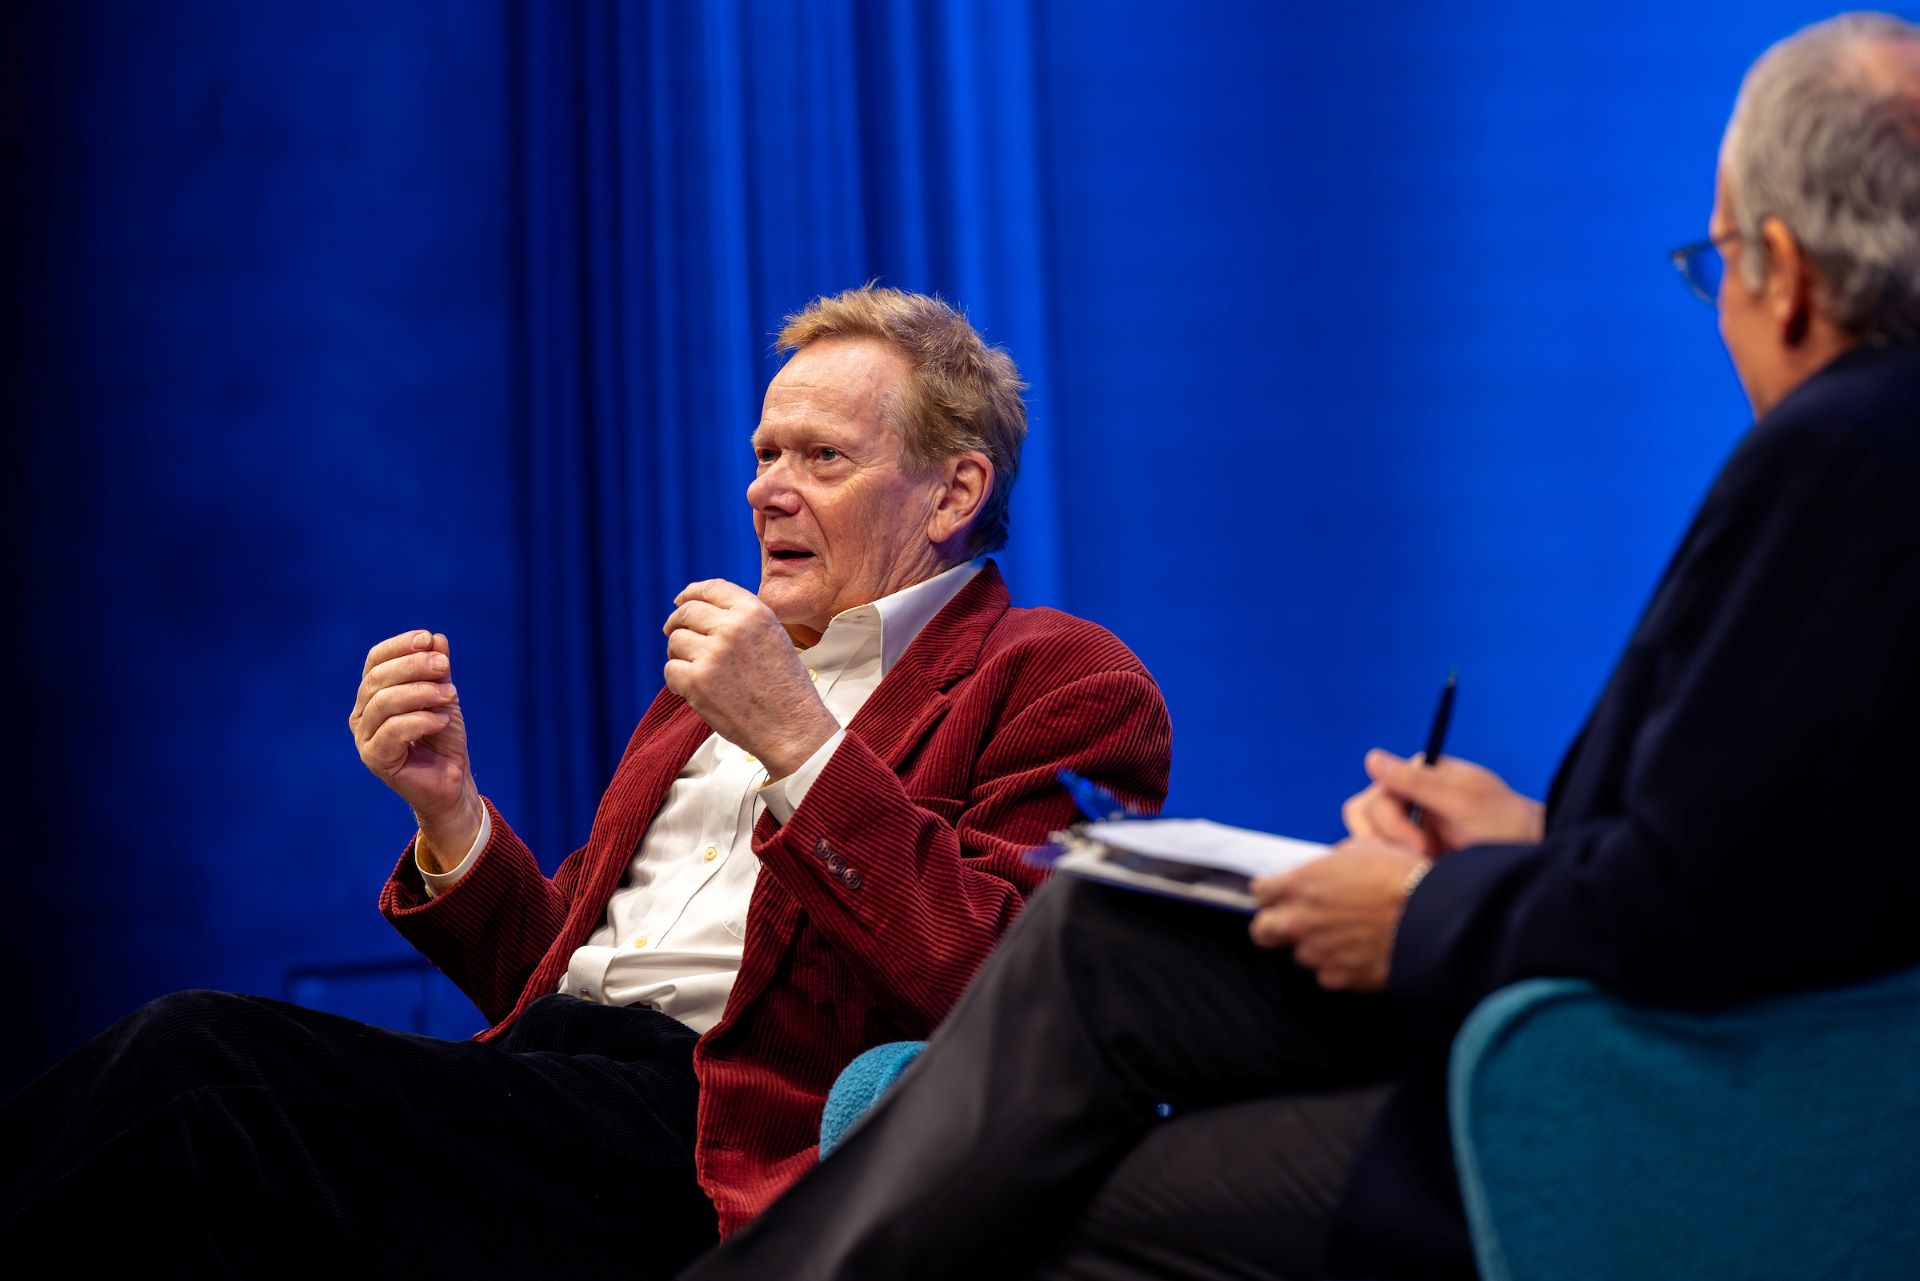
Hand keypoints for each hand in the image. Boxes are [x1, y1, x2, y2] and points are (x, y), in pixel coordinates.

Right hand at [349, 629, 481, 870]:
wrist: (452, 779)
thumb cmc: (443, 737)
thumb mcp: (443, 695)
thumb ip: (438, 670)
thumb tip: (436, 638)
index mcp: (372, 695)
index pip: (375, 661)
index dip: (399, 646)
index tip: (428, 639)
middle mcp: (362, 714)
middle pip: (377, 679)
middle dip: (413, 666)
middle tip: (444, 666)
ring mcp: (365, 738)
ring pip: (383, 703)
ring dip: (421, 693)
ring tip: (450, 695)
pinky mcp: (375, 758)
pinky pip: (392, 731)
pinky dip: (421, 720)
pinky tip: (442, 720)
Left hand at [662, 580, 839, 778]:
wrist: (792, 728)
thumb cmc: (785, 688)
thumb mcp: (775, 637)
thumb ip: (743, 620)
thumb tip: (703, 611)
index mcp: (754, 612)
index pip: (712, 588)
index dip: (691, 593)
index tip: (681, 600)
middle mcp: (732, 627)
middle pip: (687, 612)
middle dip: (677, 623)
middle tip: (675, 635)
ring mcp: (713, 654)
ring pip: (676, 641)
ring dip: (679, 655)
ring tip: (695, 671)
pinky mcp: (697, 681)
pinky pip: (670, 669)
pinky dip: (677, 681)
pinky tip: (693, 690)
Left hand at [1248, 838, 1425, 990]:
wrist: (1434, 917)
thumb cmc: (1401, 877)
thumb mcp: (1362, 848)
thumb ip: (1331, 863)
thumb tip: (1329, 869)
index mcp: (1299, 884)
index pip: (1260, 891)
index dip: (1273, 892)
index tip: (1283, 893)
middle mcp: (1300, 921)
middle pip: (1261, 932)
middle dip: (1273, 926)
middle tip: (1296, 920)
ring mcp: (1317, 953)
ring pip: (1299, 955)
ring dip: (1314, 946)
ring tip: (1344, 936)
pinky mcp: (1339, 978)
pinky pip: (1327, 974)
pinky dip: (1338, 966)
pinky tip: (1358, 953)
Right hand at [1341, 749, 1543, 857]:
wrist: (1532, 858)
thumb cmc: (1507, 826)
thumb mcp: (1462, 802)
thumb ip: (1414, 781)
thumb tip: (1372, 758)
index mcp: (1419, 775)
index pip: (1376, 795)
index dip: (1392, 824)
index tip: (1421, 847)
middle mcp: (1410, 797)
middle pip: (1364, 815)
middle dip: (1390, 841)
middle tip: (1423, 859)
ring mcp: (1410, 825)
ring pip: (1369, 841)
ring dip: (1392, 858)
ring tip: (1426, 869)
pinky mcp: (1411, 852)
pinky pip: (1383, 860)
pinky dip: (1396, 869)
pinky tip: (1420, 874)